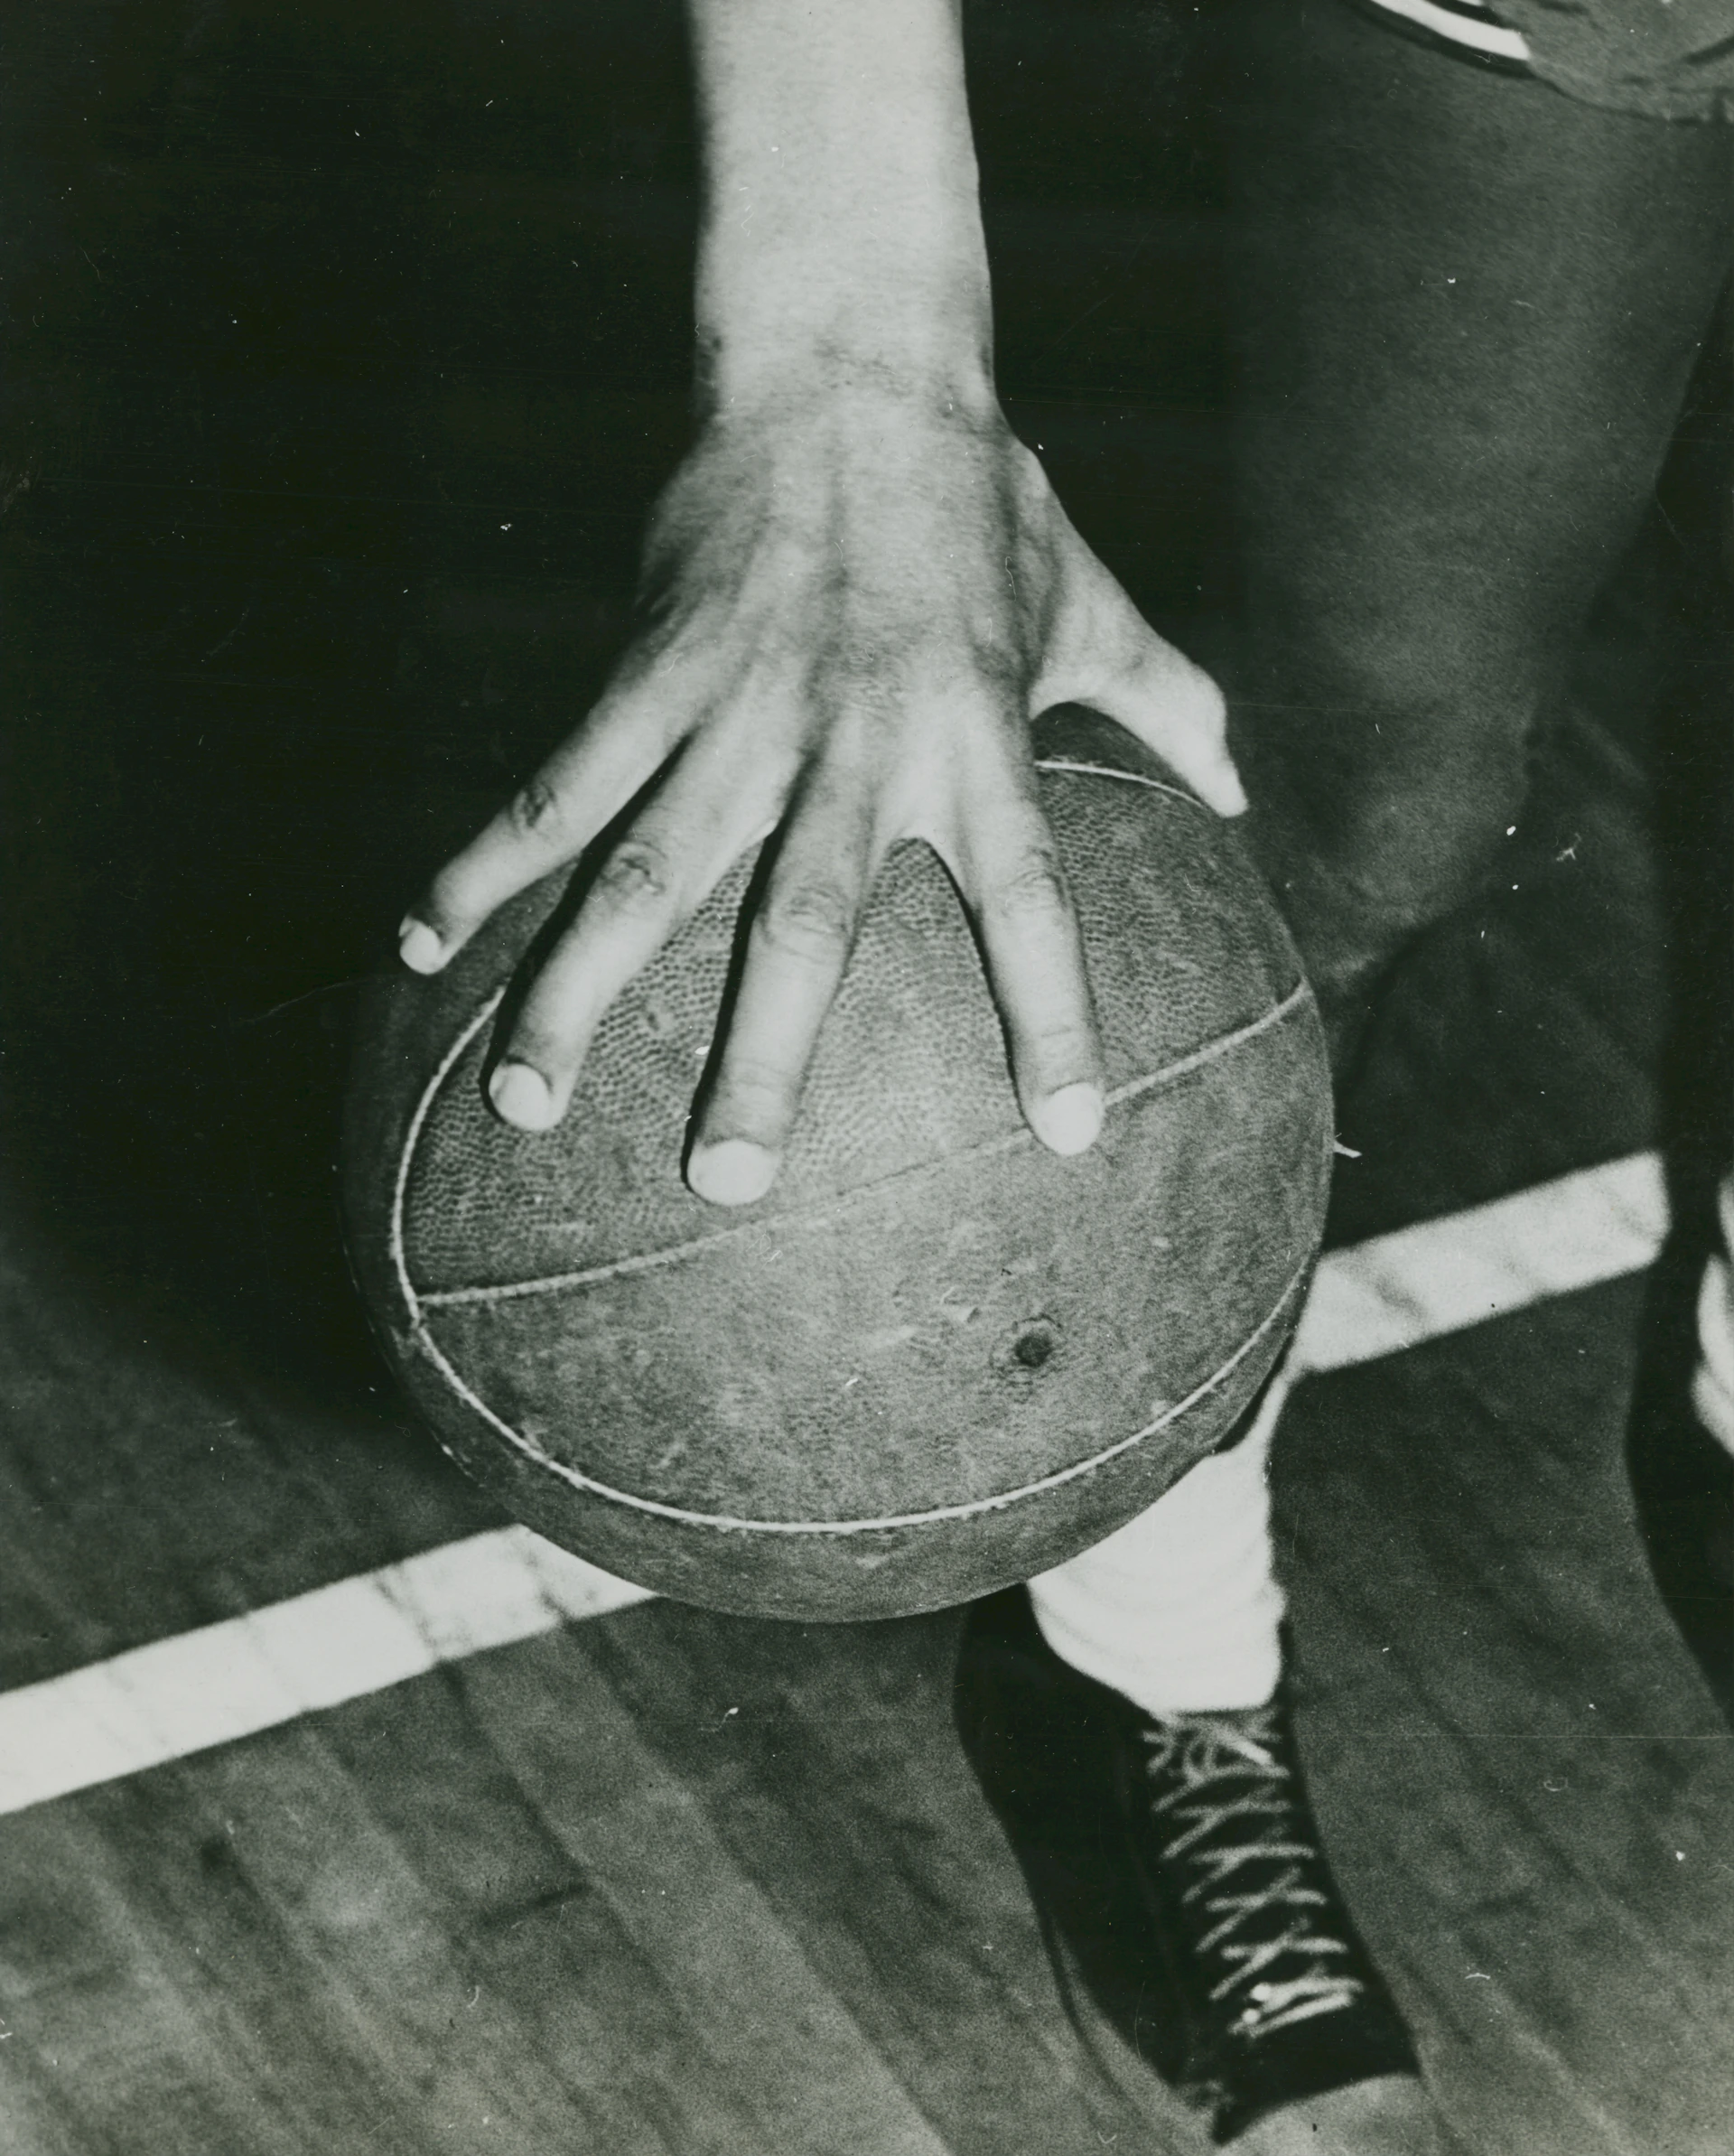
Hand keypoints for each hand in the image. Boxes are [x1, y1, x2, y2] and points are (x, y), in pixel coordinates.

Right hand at [397, 380, 1243, 1204]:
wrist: (852, 364)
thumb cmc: (988, 504)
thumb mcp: (1096, 606)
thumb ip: (1175, 704)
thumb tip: (1245, 789)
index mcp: (981, 738)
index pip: (1031, 897)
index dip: (1053, 1014)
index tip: (1066, 1136)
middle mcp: (857, 741)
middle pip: (803, 924)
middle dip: (758, 1060)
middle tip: (723, 1186)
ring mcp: (740, 706)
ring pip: (646, 868)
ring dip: (573, 989)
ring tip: (522, 1103)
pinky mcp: (648, 666)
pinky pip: (555, 782)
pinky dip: (482, 863)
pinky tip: (419, 948)